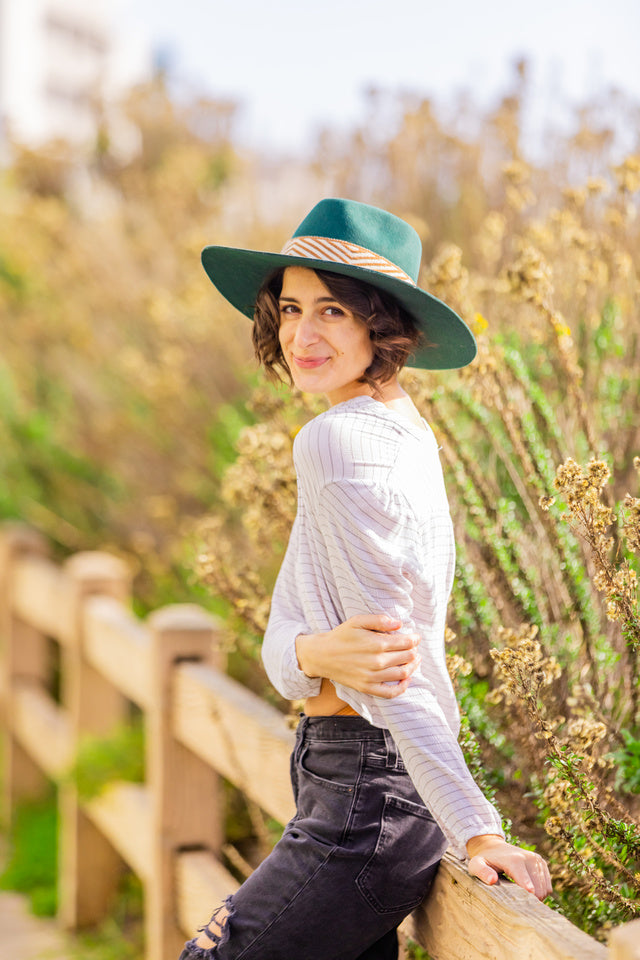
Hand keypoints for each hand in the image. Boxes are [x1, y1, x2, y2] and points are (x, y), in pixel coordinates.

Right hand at [295, 614, 420, 697]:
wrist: (322, 655)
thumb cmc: (341, 636)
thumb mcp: (357, 621)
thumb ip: (379, 620)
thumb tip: (400, 624)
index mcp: (376, 643)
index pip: (407, 643)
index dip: (415, 639)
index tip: (415, 636)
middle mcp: (377, 662)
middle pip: (408, 657)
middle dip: (414, 651)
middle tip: (413, 647)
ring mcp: (372, 677)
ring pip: (403, 674)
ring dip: (413, 666)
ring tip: (414, 660)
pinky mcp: (367, 688)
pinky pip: (391, 693)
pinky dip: (402, 687)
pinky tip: (405, 679)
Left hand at [466, 834, 551, 900]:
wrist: (493, 847)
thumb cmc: (484, 860)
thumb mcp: (476, 865)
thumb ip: (482, 872)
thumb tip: (492, 880)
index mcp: (514, 860)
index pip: (526, 881)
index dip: (528, 896)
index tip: (528, 906)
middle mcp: (529, 858)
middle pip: (538, 890)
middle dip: (530, 900)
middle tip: (516, 902)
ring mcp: (537, 860)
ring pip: (545, 889)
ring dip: (536, 897)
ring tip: (520, 895)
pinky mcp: (542, 863)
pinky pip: (548, 887)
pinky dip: (541, 892)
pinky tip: (527, 890)